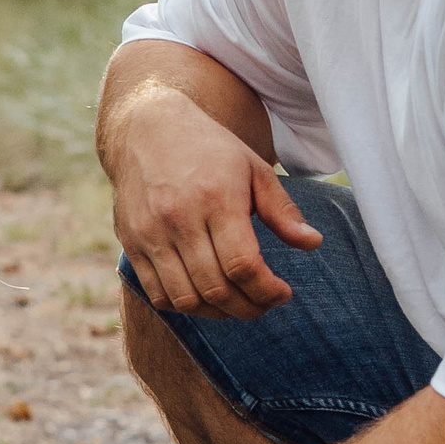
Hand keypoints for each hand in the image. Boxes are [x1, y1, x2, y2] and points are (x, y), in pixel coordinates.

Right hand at [110, 87, 321, 320]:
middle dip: (249, 308)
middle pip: (216, 288)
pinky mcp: (131, 243)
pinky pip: (158, 294)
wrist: (145, 130)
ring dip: (218, 313)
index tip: (283, 294)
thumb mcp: (253, 168)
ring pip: (186, 299)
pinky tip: (205, 297)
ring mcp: (150, 233)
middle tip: (265, 304)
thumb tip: (313, 243)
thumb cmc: (209, 149)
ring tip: (238, 303)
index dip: (267, 291)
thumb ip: (282, 210)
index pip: (243, 265)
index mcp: (216, 198)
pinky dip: (185, 306)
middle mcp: (179, 218)